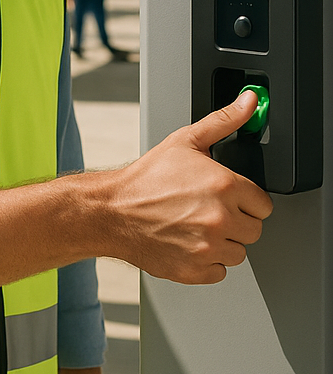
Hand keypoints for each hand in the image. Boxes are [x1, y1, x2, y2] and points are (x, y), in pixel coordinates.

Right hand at [109, 90, 272, 282]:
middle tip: (205, 210)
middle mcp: (221, 218)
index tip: (224, 197)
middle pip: (254, 230)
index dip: (244, 199)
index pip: (263, 205)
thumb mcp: (184, 141)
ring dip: (221, 242)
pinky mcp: (196, 270)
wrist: (111, 211)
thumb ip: (224, 121)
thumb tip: (249, 102)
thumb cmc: (145, 179)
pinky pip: (220, 271)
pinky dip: (206, 262)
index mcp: (225, 185)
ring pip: (238, 252)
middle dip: (234, 221)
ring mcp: (209, 247)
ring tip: (194, 226)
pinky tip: (187, 243)